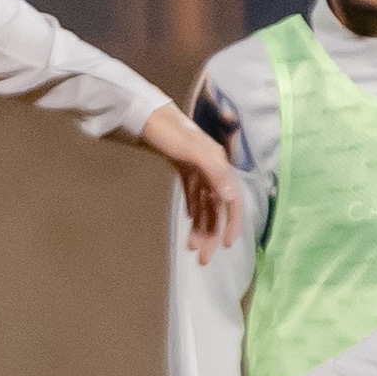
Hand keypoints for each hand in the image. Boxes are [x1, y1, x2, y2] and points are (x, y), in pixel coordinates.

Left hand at [140, 106, 247, 258]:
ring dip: (200, 227)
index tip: (226, 245)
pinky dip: (193, 211)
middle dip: (212, 234)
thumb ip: (213, 171)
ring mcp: (197, 169)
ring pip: (204, 205)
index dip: (232, 223)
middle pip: (216, 208)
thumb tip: (230, 197)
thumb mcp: (192, 150)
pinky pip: (193, 195)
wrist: (144, 117)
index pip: (231, 201)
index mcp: (218, 164)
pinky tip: (189, 225)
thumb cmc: (167, 131)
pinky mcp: (184, 168)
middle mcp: (211, 168)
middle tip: (203, 259)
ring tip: (192, 248)